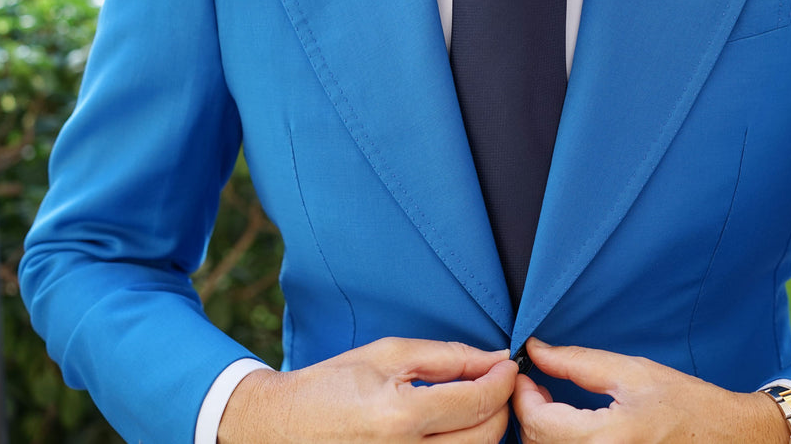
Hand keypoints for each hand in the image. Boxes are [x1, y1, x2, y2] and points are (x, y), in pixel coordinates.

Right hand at [217, 337, 517, 442]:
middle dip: (501, 406)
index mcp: (399, 417)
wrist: (281, 428)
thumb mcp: (387, 355)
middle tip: (494, 383)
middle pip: (486, 437)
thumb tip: (493, 359)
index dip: (503, 380)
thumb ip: (446, 357)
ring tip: (473, 404)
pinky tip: (454, 428)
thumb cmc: (332, 385)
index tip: (509, 365)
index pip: (477, 402)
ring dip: (484, 430)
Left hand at [512, 339, 789, 442]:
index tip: (525, 373)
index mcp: (606, 439)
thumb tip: (535, 351)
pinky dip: (558, 442)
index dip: (521, 394)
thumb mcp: (632, 372)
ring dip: (541, 429)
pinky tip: (569, 426)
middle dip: (529, 410)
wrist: (729, 438)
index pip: (537, 422)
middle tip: (538, 384)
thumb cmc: (687, 403)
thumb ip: (576, 362)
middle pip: (536, 443)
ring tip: (553, 402)